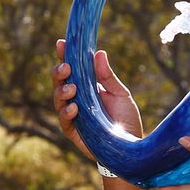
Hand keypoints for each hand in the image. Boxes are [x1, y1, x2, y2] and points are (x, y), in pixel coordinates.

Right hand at [52, 38, 144, 160]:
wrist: (132, 146)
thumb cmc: (126, 119)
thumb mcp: (120, 94)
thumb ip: (107, 76)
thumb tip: (99, 53)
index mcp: (86, 87)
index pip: (72, 68)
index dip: (64, 56)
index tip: (61, 43)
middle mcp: (76, 99)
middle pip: (60, 82)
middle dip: (60, 72)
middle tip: (66, 67)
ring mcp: (73, 115)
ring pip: (58, 99)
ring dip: (62, 91)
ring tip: (71, 88)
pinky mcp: (73, 131)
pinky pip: (64, 121)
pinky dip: (67, 113)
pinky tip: (73, 108)